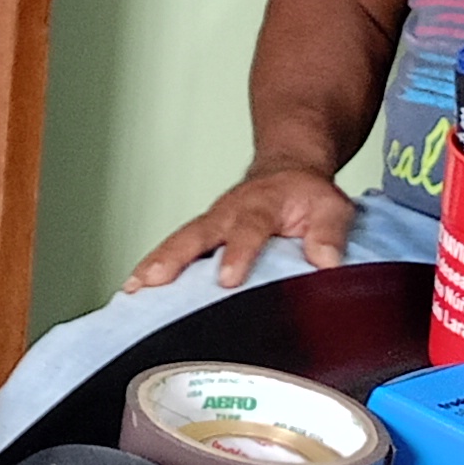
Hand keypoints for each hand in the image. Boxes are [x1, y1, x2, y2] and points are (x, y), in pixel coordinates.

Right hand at [126, 163, 361, 295]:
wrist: (287, 173)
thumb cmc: (306, 195)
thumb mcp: (331, 207)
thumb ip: (329, 233)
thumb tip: (327, 263)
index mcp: (259, 205)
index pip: (247, 229)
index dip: (237, 254)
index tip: (226, 280)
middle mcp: (226, 214)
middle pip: (194, 234)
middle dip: (172, 258)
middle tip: (153, 280)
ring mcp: (209, 225)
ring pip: (176, 243)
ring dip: (153, 265)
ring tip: (132, 289)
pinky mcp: (200, 238)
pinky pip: (173, 251)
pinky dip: (151, 269)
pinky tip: (134, 291)